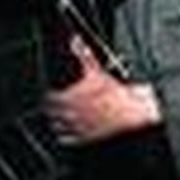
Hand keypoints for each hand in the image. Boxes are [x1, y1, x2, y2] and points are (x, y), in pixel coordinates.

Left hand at [44, 36, 161, 146]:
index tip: (51, 94)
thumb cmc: (115, 91)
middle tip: (54, 106)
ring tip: (60, 118)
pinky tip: (68, 131)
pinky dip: (64, 136)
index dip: (48, 95)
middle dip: (51, 109)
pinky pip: (66, 139)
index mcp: (68, 97)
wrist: (131, 110)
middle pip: (50, 113)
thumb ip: (83, 55)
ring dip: (56, 122)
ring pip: (56, 126)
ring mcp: (76, 127)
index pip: (48, 98)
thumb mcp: (97, 70)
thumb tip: (75, 40)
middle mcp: (69, 114)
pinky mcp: (85, 138)